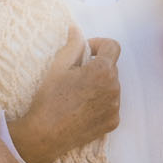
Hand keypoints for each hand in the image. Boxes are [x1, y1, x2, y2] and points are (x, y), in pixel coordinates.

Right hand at [10, 27, 120, 162]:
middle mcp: (115, 88)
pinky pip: (111, 104)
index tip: (85, 52)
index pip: (113, 46)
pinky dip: (100, 102)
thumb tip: (76, 29)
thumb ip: (72, 45)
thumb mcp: (58, 66)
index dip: (99, 44)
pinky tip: (81, 108)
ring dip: (98, 85)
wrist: (47, 133)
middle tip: (74, 75)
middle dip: (96, 66)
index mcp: (102, 71)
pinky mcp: (113, 122)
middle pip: (111, 67)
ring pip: (111, 86)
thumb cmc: (50, 97)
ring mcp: (116, 107)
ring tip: (76, 93)